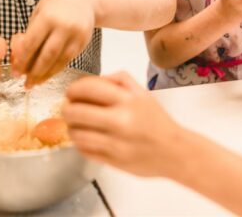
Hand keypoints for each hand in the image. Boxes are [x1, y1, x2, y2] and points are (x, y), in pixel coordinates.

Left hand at [11, 0, 95, 87]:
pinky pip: (67, 60)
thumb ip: (31, 32)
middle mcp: (63, 26)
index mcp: (47, 16)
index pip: (32, 43)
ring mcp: (75, 35)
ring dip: (45, 75)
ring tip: (34, 83)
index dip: (22, 60)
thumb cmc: (56, 4)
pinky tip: (47, 75)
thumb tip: (20, 57)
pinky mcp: (83, 42)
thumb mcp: (40, 11)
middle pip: (46, 56)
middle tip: (24, 84)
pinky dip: (56, 69)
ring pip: (59, 61)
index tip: (15, 71)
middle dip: (34, 72)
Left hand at [62, 71, 178, 177]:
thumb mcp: (142, 92)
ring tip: (75, 125)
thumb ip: (118, 80)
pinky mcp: (113, 161)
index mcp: (127, 100)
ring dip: (71, 128)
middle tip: (67, 109)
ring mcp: (116, 143)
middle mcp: (121, 121)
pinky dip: (79, 143)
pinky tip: (85, 138)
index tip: (70, 93)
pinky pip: (84, 150)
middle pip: (76, 112)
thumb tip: (92, 80)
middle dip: (66, 109)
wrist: (175, 152)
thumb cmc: (156, 121)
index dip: (73, 89)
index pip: (87, 88)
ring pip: (76, 133)